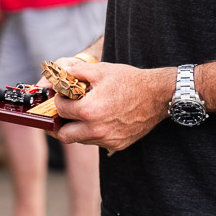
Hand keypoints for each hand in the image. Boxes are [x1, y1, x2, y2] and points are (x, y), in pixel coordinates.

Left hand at [50, 57, 173, 152]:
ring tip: (81, 114)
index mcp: (89, 110)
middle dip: (60, 124)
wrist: (157, 94)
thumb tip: (60, 73)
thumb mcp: (100, 70)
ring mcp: (108, 139)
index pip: (61, 111)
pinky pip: (97, 142)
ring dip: (76, 129)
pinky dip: (92, 133)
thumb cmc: (129, 81)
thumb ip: (76, 72)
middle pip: (64, 135)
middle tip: (62, 113)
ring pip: (80, 140)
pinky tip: (97, 120)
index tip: (62, 96)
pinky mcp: (118, 144)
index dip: (58, 101)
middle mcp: (97, 129)